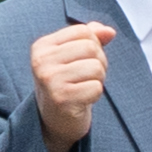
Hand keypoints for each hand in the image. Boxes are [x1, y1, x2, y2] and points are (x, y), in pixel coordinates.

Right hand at [28, 19, 112, 151]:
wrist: (55, 120)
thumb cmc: (66, 83)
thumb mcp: (73, 56)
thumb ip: (91, 38)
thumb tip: (109, 31)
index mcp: (42, 46)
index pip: (83, 31)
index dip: (93, 44)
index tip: (83, 60)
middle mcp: (42, 61)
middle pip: (91, 47)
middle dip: (98, 62)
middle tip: (87, 77)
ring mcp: (50, 80)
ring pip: (96, 67)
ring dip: (98, 79)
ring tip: (84, 87)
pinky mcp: (61, 99)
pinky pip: (96, 87)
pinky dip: (95, 94)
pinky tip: (82, 99)